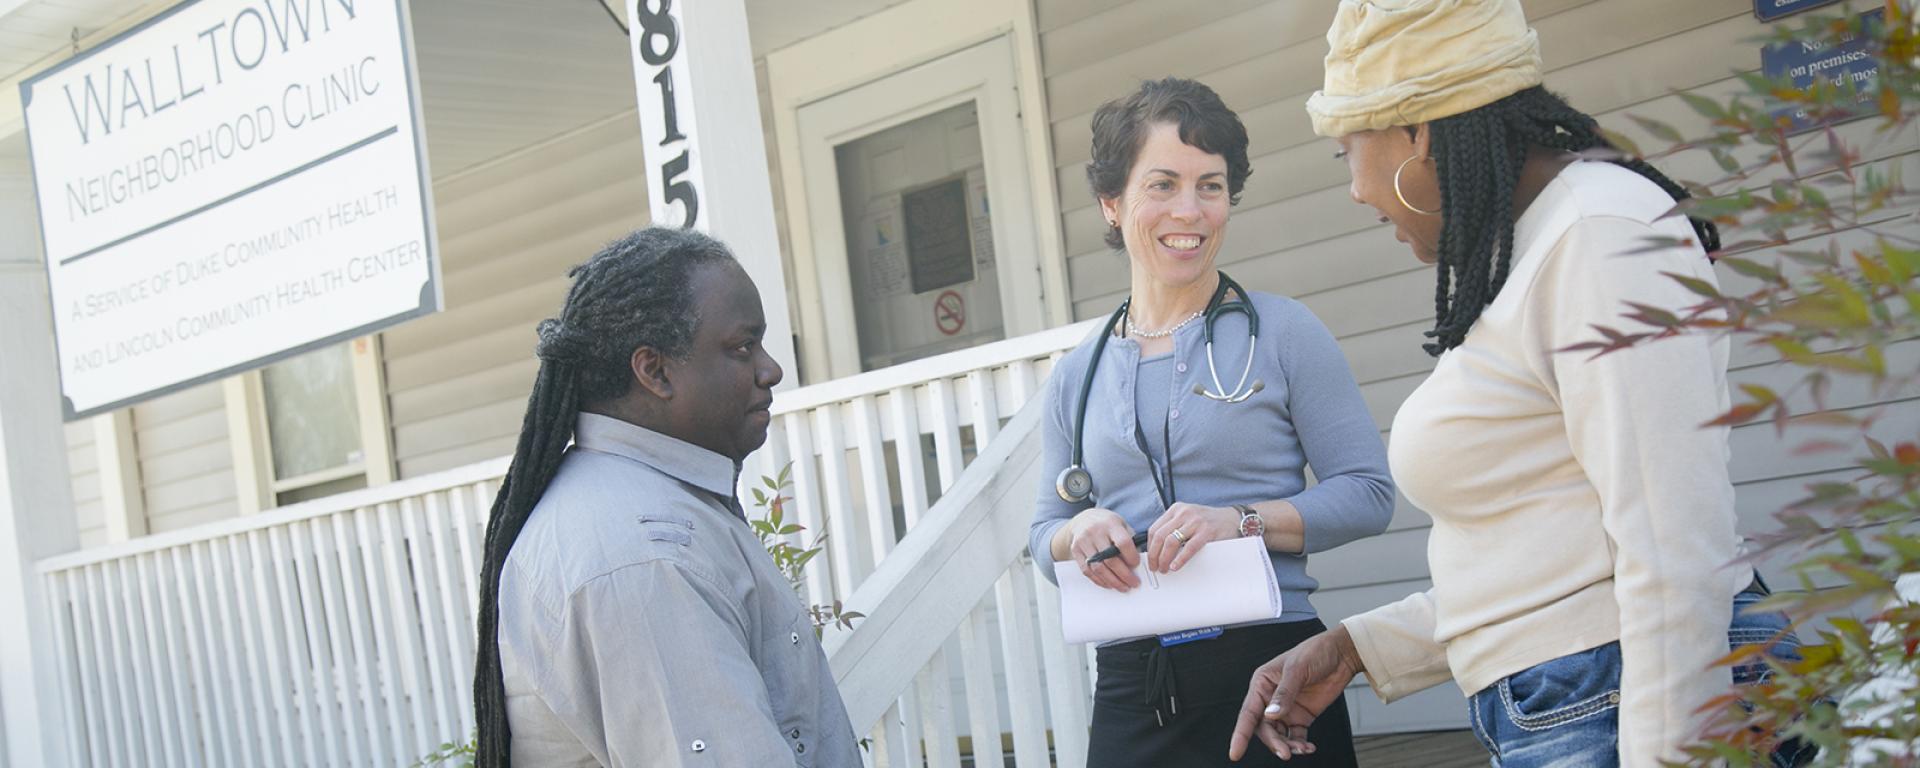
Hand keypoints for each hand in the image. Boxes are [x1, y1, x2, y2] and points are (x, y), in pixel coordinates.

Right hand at [1066, 508, 1139, 591]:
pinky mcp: (1075, 550)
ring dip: (1112, 581)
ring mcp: (1083, 541)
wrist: (1083, 519)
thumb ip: (1129, 541)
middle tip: (1134, 583)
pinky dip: (1098, 580)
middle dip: (1124, 575)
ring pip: (1098, 568)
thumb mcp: (1121, 525)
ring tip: (1123, 587)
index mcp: (1111, 524)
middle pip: (1110, 559)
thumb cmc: (1106, 524)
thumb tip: (1138, 564)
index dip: (1131, 557)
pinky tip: (1108, 584)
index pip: (1123, 543)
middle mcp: (1095, 532)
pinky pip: (1087, 570)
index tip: (1137, 565)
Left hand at [1146, 502, 1239, 572]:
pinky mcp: (1207, 531)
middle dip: (1154, 555)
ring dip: (1164, 559)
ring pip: (1171, 542)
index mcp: (1176, 509)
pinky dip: (1180, 559)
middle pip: (1160, 536)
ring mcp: (1195, 521)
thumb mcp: (1187, 518)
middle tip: (1155, 567)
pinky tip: (1176, 566)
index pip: (1154, 529)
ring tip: (1165, 568)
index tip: (1149, 558)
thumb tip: (1157, 548)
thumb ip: (1173, 527)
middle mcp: (1184, 513)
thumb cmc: (1209, 522)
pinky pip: (1189, 548)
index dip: (1149, 547)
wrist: (1232, 519)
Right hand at [1229, 625, 1364, 760]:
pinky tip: (1308, 747)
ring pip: (1279, 735)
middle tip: (1285, 753)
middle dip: (1273, 742)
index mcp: (1262, 683)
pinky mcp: (1301, 716)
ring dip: (1288, 746)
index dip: (1240, 734)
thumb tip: (1271, 714)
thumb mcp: (1297, 669)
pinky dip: (1300, 745)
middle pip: (1264, 728)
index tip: (1235, 752)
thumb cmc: (1316, 652)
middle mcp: (1270, 698)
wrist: (1342, 653)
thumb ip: (1284, 694)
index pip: (1248, 712)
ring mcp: (1286, 709)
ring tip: (1302, 749)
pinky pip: (1296, 736)